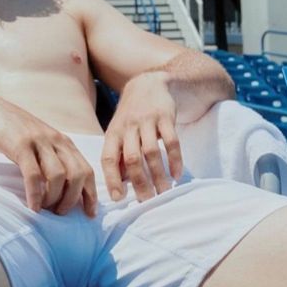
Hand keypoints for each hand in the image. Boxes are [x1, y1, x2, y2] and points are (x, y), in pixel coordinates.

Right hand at [0, 95, 97, 216]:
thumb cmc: (12, 131)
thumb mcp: (39, 144)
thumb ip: (52, 161)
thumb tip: (61, 191)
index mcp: (64, 142)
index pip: (87, 170)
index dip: (91, 195)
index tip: (89, 214)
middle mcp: (56, 141)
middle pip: (78, 175)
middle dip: (72, 199)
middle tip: (60, 213)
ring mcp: (39, 142)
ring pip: (59, 176)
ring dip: (54, 198)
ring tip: (45, 209)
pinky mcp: (21, 145)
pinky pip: (33, 174)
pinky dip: (35, 194)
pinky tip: (32, 207)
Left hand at [101, 72, 183, 200]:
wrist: (149, 84)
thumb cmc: (132, 117)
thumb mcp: (119, 133)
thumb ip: (118, 157)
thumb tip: (120, 186)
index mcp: (113, 133)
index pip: (108, 158)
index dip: (112, 179)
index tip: (118, 198)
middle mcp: (128, 127)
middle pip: (132, 159)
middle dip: (139, 183)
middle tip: (147, 202)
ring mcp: (147, 121)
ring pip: (151, 153)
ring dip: (159, 175)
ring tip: (164, 192)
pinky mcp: (166, 117)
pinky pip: (172, 141)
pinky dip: (175, 160)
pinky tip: (177, 175)